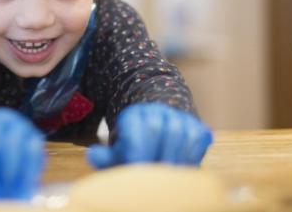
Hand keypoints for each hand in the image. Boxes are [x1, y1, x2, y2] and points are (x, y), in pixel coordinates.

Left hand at [87, 103, 211, 168]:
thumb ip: (106, 157)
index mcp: (134, 115)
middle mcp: (158, 111)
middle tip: (152, 181)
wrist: (157, 134)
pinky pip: (198, 139)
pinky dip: (191, 155)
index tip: (135, 170)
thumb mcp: (117, 152)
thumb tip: (93, 155)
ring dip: (175, 159)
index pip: (137, 132)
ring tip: (167, 180)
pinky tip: (181, 170)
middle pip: (161, 132)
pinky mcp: (198, 127)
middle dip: (158, 158)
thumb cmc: (134, 148)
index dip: (136, 154)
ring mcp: (180, 117)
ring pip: (182, 135)